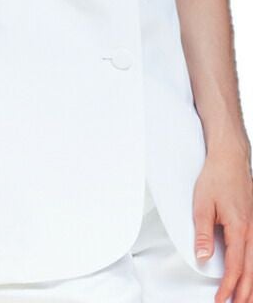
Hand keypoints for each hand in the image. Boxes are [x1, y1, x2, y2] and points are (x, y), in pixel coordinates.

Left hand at [193, 148, 252, 301]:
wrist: (229, 160)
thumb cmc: (216, 178)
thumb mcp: (202, 205)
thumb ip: (203, 233)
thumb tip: (204, 257)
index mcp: (239, 228)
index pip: (235, 266)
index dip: (228, 286)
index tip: (221, 299)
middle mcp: (252, 231)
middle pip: (251, 270)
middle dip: (245, 292)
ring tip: (247, 299)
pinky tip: (252, 275)